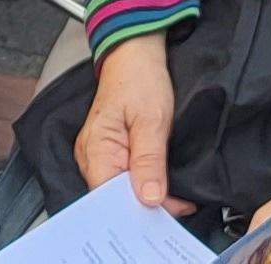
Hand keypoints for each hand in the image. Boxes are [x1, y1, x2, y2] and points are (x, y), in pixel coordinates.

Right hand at [72, 37, 188, 214]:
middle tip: (179, 211)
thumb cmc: (140, 79)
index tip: (167, 216)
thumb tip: (149, 198)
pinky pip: (124, 179)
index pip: (109, 198)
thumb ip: (149, 161)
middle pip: (114, 198)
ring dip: (148, 198)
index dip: (136, 211)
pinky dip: (144, 186)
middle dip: (145, 208)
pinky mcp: (110, 153)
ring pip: (120, 191)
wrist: (135, 54)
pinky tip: (165, 192)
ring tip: (177, 204)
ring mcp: (99, 156)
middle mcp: (91, 157)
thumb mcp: (152, 120)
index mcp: (95, 149)